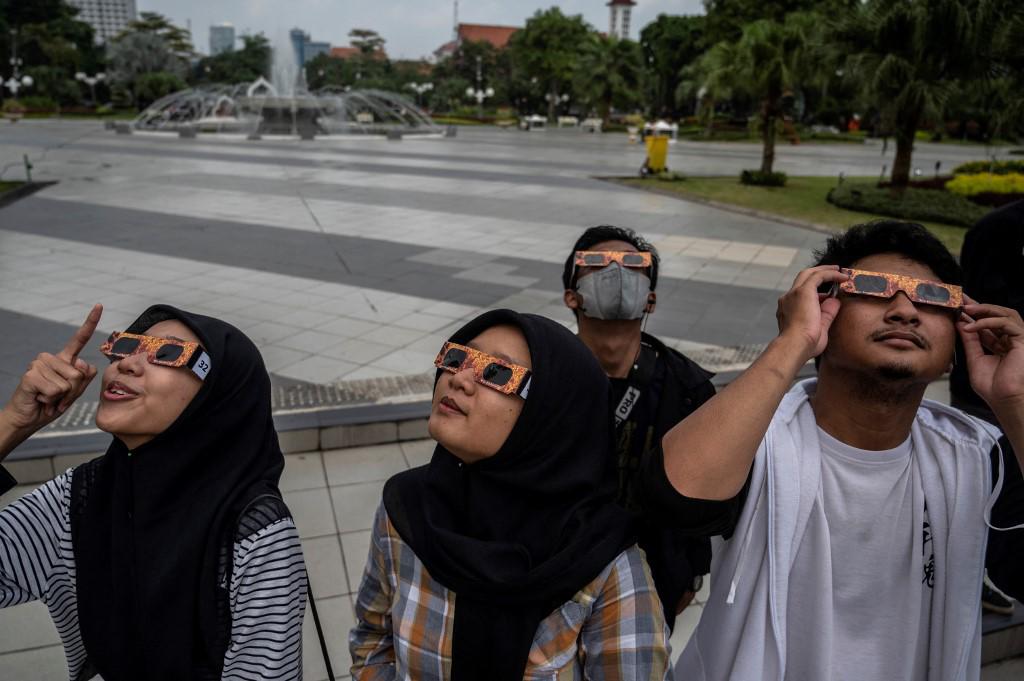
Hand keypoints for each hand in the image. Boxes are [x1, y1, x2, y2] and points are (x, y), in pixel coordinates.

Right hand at [0, 305, 102, 436]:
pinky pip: (55, 390)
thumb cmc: (52, 404)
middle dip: (72, 392)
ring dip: (61, 397)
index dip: (90, 322)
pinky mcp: (31, 374)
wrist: (28, 418)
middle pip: (79, 373)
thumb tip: (82, 363)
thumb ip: (84, 379)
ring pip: (68, 383)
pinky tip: (40, 398)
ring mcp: (39, 364)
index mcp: (64, 359)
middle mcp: (51, 357)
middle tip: (58, 397)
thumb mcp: (74, 392)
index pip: (79, 338)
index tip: (99, 305)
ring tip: (48, 398)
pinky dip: (51, 400)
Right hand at [775, 266, 848, 361]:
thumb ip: (826, 313)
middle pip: (803, 278)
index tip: (828, 292)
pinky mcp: (803, 291)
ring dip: (825, 271)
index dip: (816, 292)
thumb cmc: (804, 344)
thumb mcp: (819, 327)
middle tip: (833, 271)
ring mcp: (793, 294)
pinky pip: (819, 276)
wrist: (795, 346)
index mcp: (788, 309)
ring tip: (839, 271)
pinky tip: (843, 277)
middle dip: (818, 273)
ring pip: (809, 274)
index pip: (801, 294)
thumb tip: (835, 301)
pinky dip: (831, 274)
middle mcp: (788, 299)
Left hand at [959, 297, 1023, 409]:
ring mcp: (1019, 339)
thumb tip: (960, 323)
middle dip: (979, 306)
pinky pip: (1007, 323)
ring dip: (985, 309)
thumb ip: (970, 341)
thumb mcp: (975, 359)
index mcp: (1000, 344)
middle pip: (997, 315)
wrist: (1004, 400)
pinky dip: (988, 321)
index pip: (987, 324)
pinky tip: (972, 326)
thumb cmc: (992, 387)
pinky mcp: (1023, 340)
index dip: (973, 314)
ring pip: (1006, 314)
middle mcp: (1010, 340)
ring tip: (966, 309)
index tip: (958, 305)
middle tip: (961, 300)